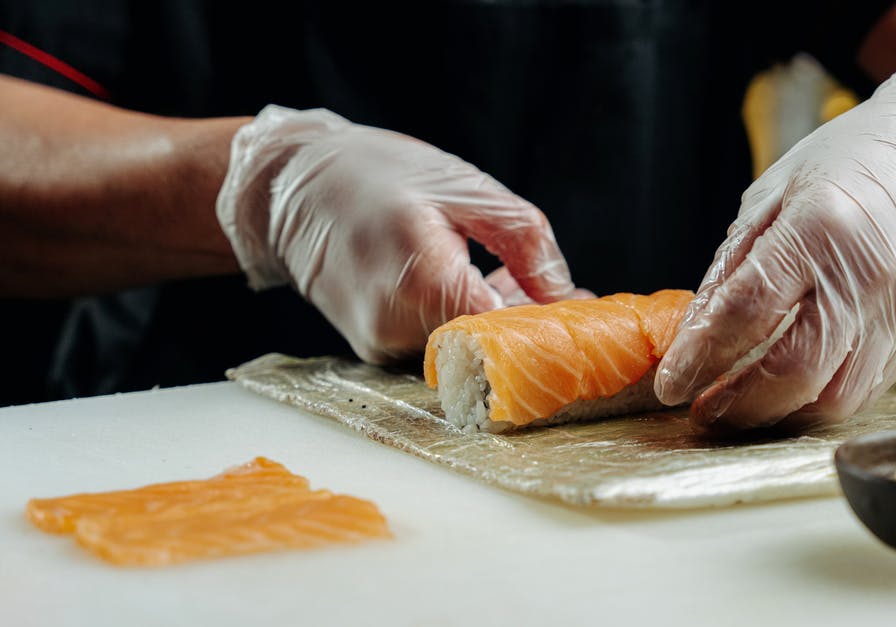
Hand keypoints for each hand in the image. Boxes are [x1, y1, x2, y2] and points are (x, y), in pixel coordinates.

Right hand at [217, 106, 576, 362]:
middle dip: (530, 326)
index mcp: (422, 277)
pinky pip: (437, 345)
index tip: (584, 313)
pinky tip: (478, 287)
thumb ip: (525, 242)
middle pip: (488, 347)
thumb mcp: (466, 187)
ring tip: (515, 281)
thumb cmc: (374, 173)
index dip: (549, 325)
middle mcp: (395, 323)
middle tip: (566, 299)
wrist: (287, 187)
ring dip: (499, 324)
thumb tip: (566, 294)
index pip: (506, 330)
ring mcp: (379, 343)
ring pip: (465, 349)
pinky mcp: (372, 348)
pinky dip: (465, 322)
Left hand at [655, 61, 895, 430]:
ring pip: (832, 398)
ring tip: (740, 408)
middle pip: (791, 372)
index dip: (700, 357)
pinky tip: (787, 393)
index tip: (670, 384)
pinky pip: (863, 390)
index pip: (746, 312)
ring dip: (777, 415)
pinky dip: (817, 401)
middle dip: (736, 404)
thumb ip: (735, 262)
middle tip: (702, 408)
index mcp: (820, 228)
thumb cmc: (862, 161)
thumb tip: (696, 328)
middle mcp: (865, 279)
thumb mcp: (778, 189)